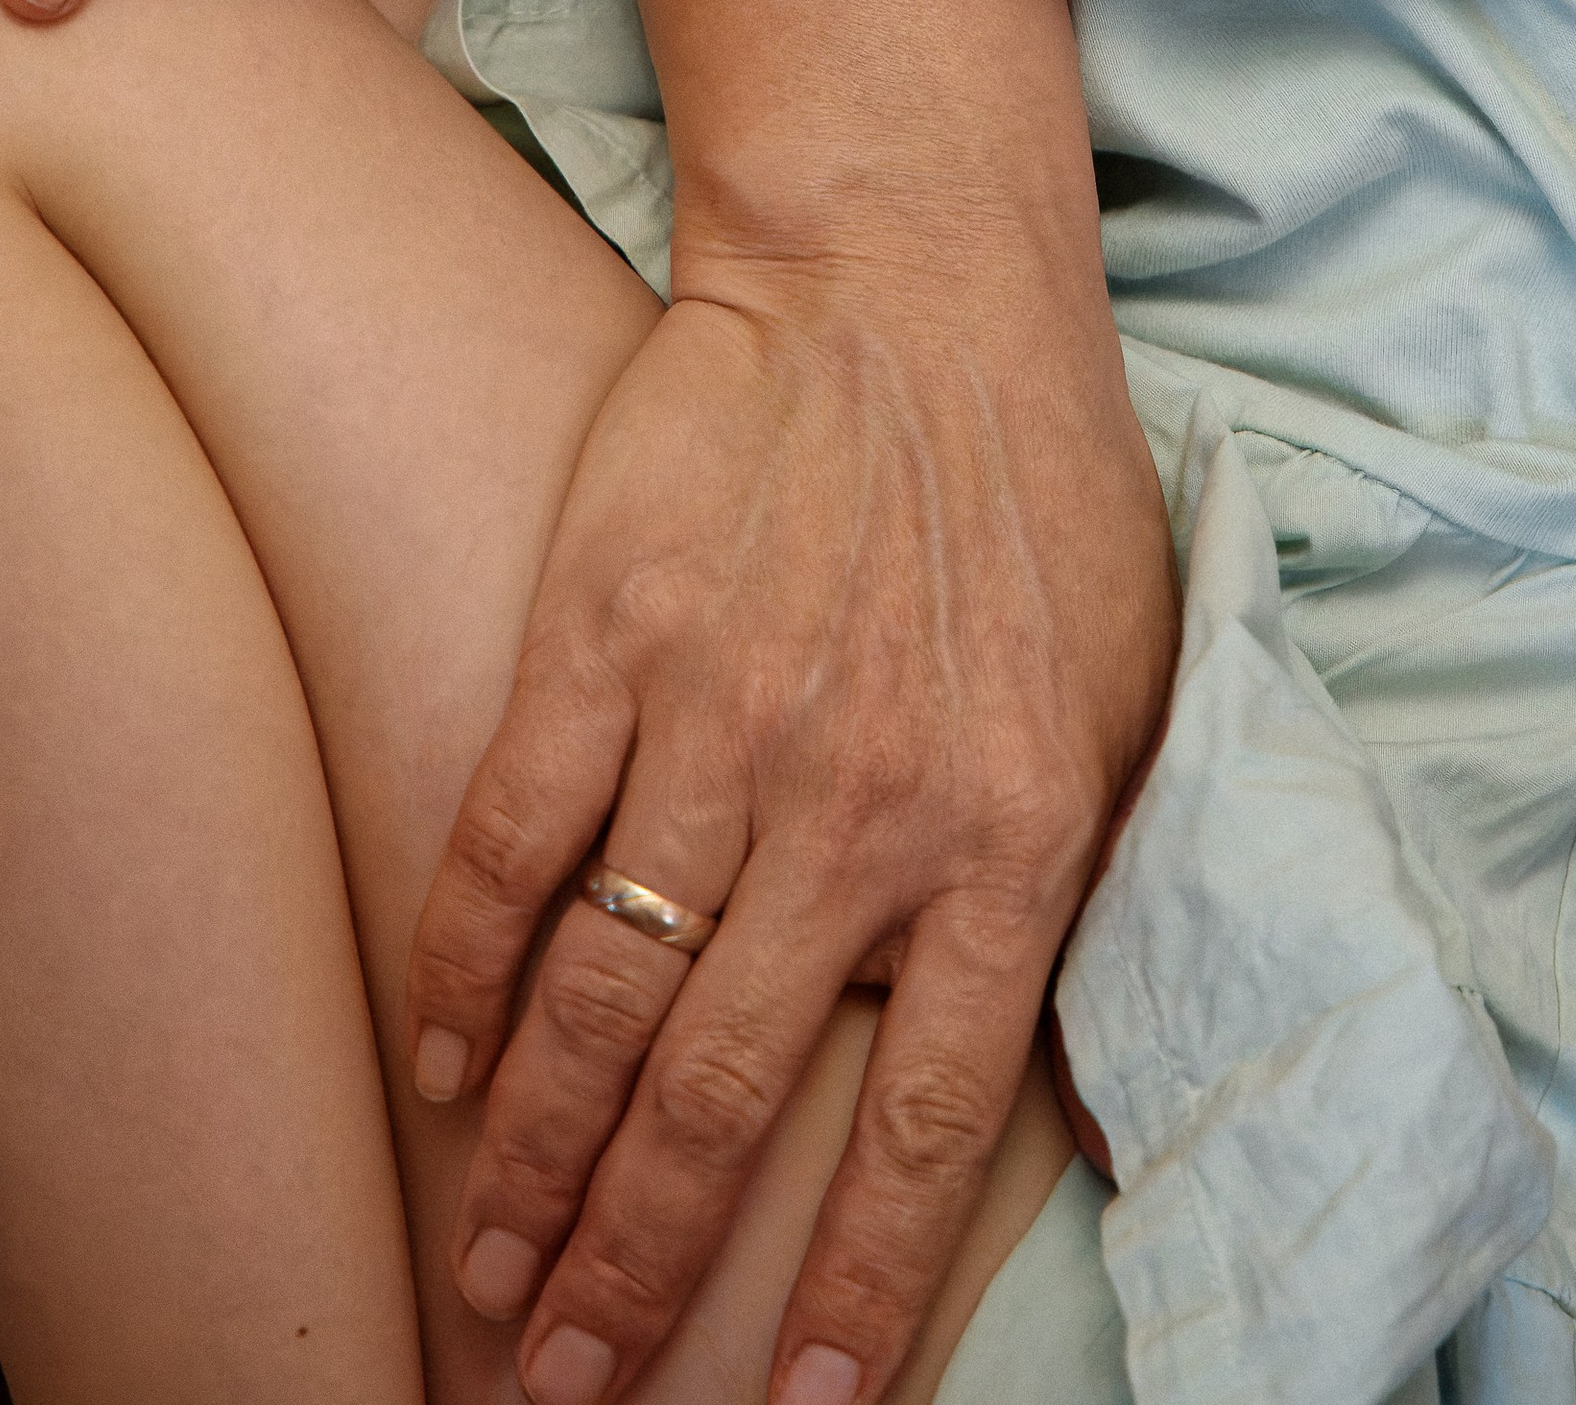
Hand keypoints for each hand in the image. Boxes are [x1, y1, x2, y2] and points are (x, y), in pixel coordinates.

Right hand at [407, 245, 1175, 1404]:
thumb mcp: (1136, 696)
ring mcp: (723, 712)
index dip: (853, 1280)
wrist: (905, 281)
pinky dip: (462, 965)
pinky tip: (439, 1057)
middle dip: (636, 1262)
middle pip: (724, 1091)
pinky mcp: (605, 629)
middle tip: (566, 1379)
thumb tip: (1079, 1098)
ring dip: (532, 1154)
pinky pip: (510, 840)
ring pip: (603, 995)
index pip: (929, 1115)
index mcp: (1017, 830)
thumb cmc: (1034, 497)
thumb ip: (1093, 886)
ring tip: (492, 1266)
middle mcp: (867, 796)